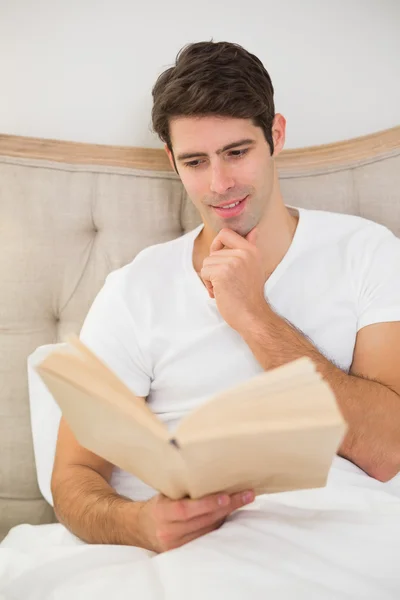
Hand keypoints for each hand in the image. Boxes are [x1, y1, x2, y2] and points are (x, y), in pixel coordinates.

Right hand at [137, 489, 254, 552]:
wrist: (141, 528)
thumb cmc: (157, 504)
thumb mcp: (165, 493)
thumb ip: (182, 489)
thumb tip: (211, 474)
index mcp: (161, 513)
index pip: (186, 509)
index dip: (207, 504)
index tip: (226, 495)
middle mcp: (168, 532)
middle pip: (202, 520)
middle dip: (227, 507)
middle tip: (246, 495)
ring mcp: (175, 545)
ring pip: (208, 530)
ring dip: (227, 516)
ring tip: (243, 500)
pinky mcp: (182, 553)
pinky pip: (206, 538)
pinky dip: (219, 525)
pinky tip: (229, 514)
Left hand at [200, 227, 267, 330]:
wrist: (252, 315)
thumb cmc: (250, 295)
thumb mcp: (254, 267)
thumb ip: (251, 247)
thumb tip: (254, 230)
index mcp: (251, 250)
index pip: (225, 233)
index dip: (217, 244)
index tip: (219, 257)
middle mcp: (243, 253)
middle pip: (213, 253)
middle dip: (214, 269)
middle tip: (226, 283)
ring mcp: (233, 262)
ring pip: (207, 263)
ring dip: (210, 278)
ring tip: (224, 289)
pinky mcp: (222, 272)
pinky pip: (204, 272)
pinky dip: (208, 285)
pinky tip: (220, 293)